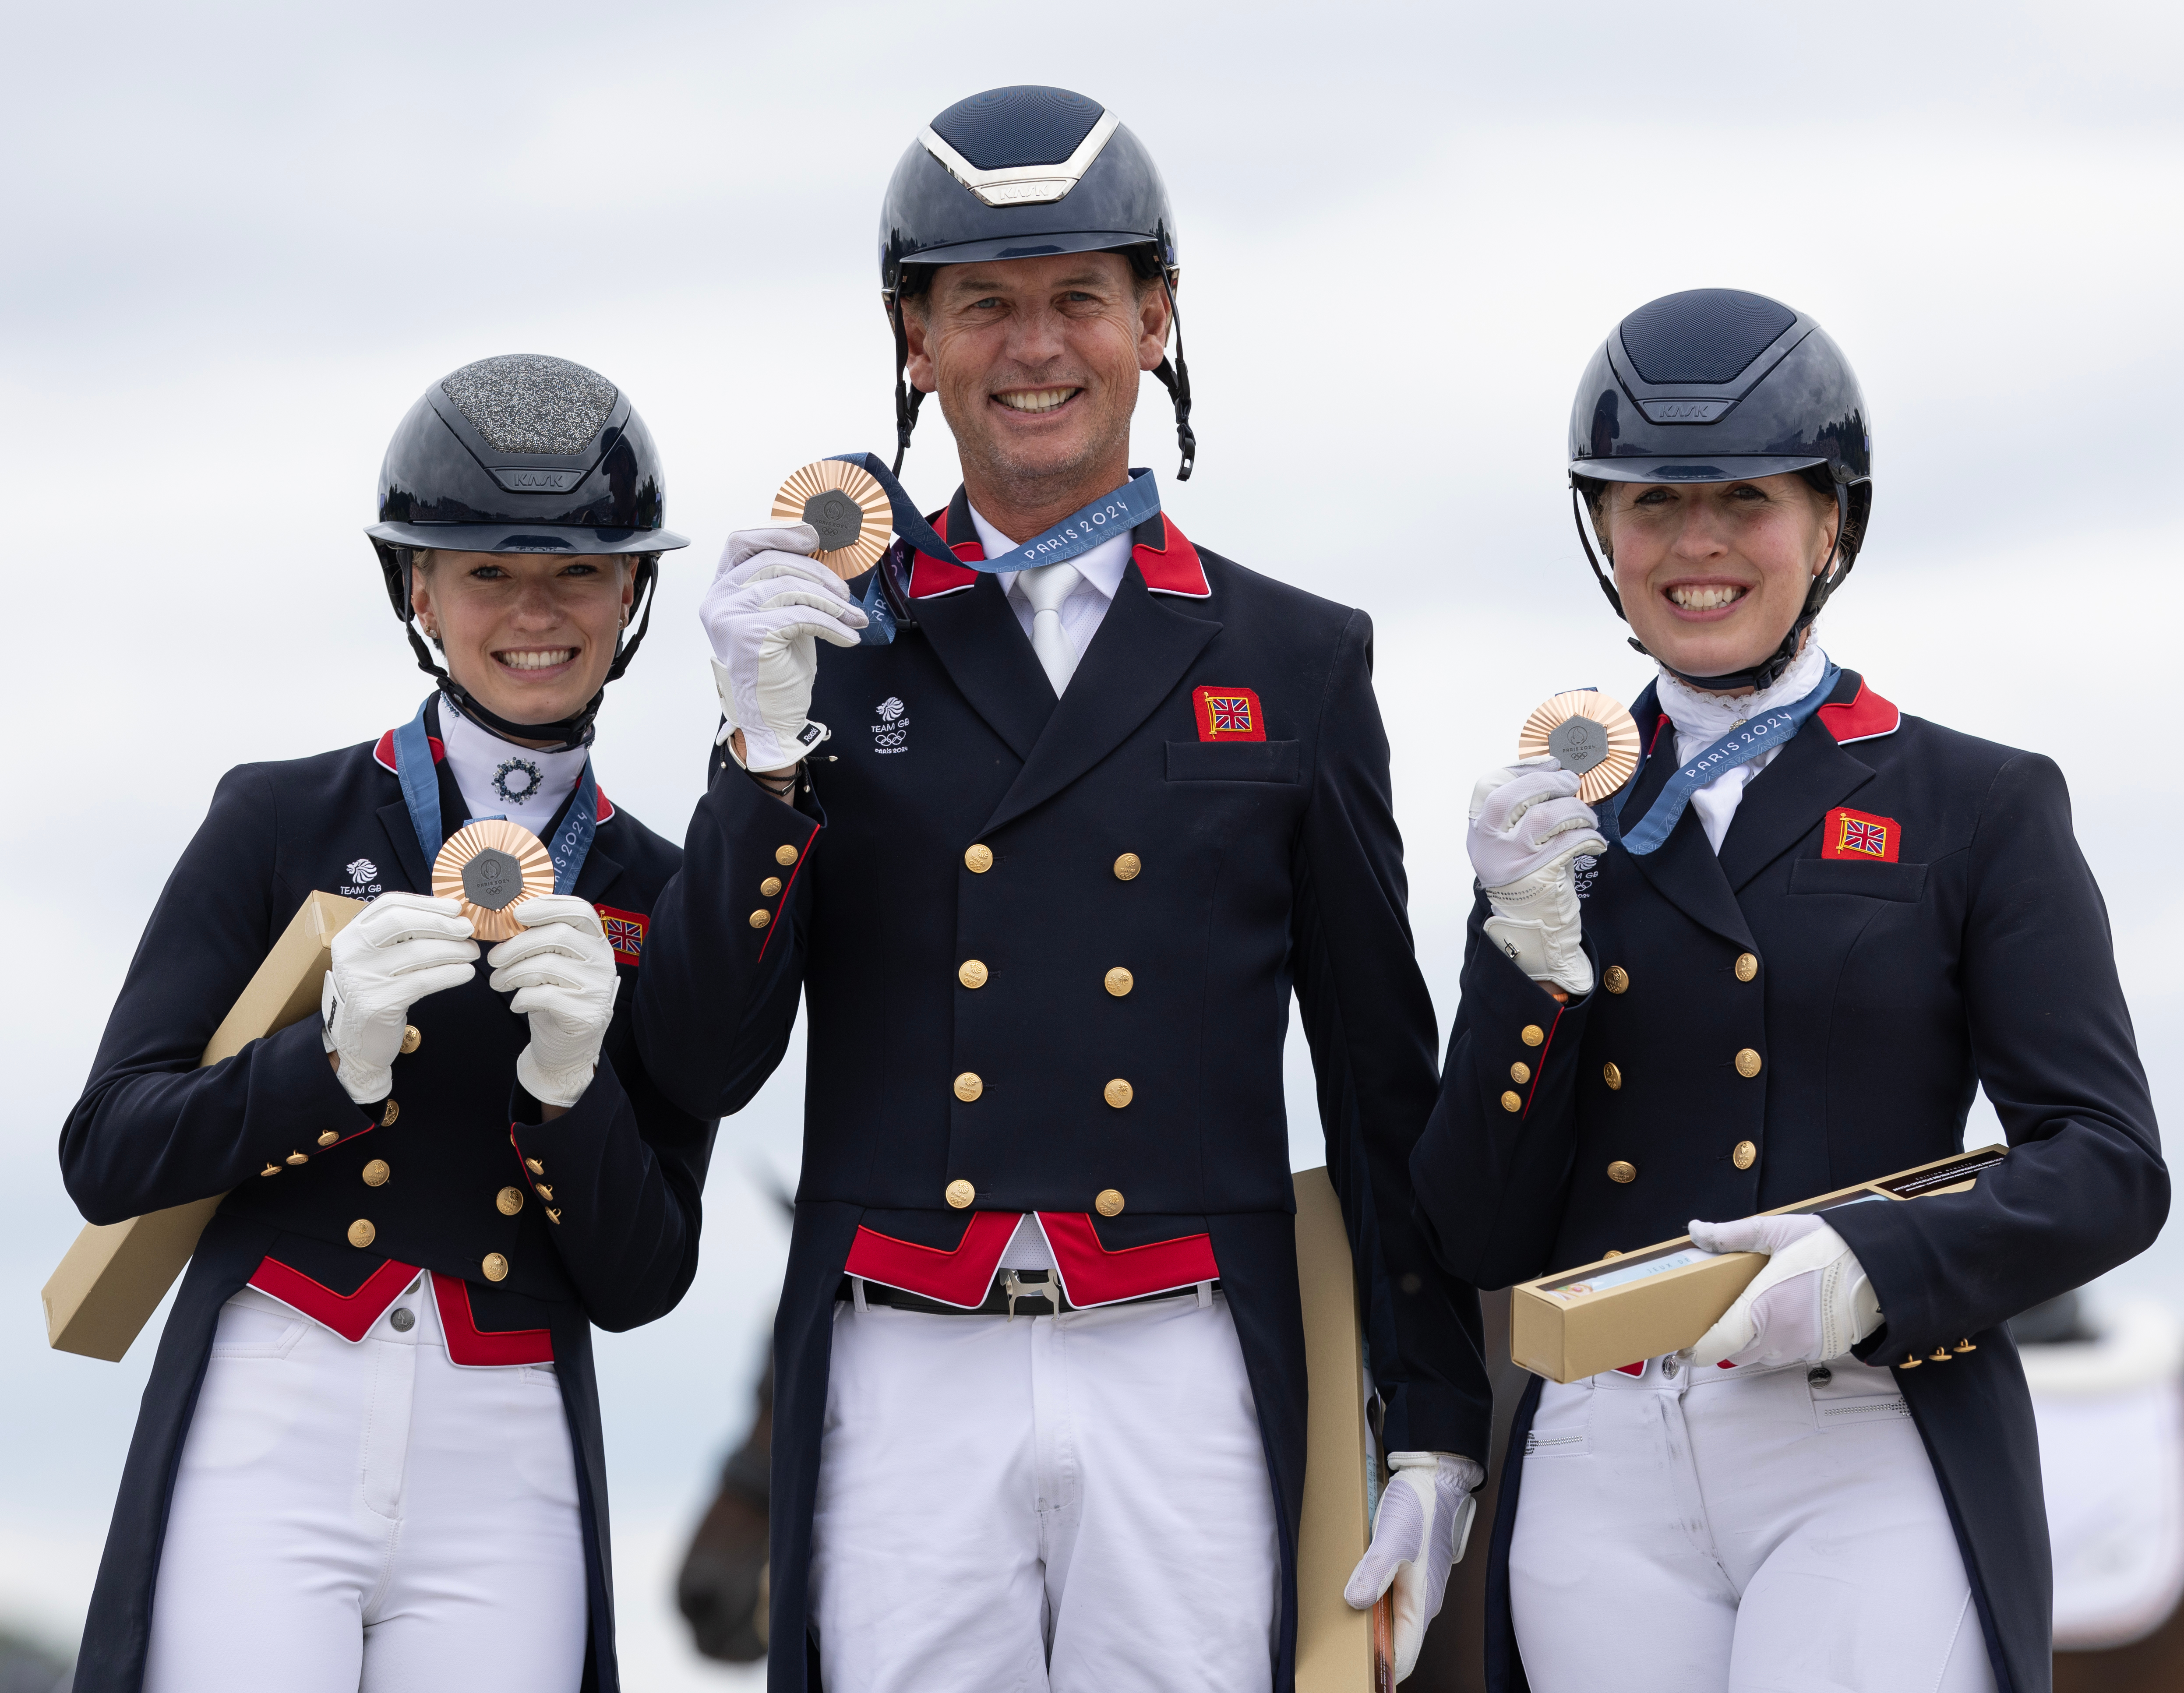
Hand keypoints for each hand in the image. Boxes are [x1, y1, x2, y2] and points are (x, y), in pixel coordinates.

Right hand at [321, 893, 477, 1103]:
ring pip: (417, 952)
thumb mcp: (377, 957)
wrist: (356, 1039)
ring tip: (472, 952)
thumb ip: (402, 935)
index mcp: (352, 934)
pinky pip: (424, 981)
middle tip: (468, 929)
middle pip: (402, 922)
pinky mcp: (380, 1003)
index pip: (389, 905)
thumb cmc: (376, 991)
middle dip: (441, 923)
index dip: (426, 903)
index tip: (455, 908)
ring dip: (454, 949)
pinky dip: (451, 973)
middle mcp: (352, 952)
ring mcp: (363, 978)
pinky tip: (466, 972)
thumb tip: (449, 915)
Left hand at [487, 895, 619, 1108]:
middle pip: (557, 935)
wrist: (568, 1046)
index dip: (548, 906)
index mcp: (595, 942)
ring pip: (547, 965)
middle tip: (493, 958)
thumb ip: (541, 941)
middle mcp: (602, 961)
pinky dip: (522, 998)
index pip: (580, 910)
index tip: (518, 913)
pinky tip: (517, 1003)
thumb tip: (505, 921)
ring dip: (512, 973)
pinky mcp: (586, 1012)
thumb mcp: (553, 963)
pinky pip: (544, 995)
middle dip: (517, 945)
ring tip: (498, 982)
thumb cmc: (556, 997)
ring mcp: (597, 987)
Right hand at [702, 524, 867, 771]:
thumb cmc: (777, 665)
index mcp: (722, 589)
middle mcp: (719, 600)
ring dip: (831, 602)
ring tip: (852, 618)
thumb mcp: (781, 613)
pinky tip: (848, 636)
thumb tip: (819, 550)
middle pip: (773, 560)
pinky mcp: (749, 636)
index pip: (742, 543)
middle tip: (845, 593)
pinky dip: (832, 625)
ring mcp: (730, 617)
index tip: (813, 537)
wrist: (772, 714)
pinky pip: (801, 615)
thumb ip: (786, 582)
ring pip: (790, 586)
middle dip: (818, 573)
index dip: (778, 532)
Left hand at [1343, 1452, 1482, 1682]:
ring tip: (1342, 1633)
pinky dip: (1371, 1607)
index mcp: (1420, 1604)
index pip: (1403, 1656)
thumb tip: (1355, 1602)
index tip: (1359, 1677)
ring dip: (1371, 1630)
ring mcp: (1415, 1587)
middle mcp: (1420, 1602)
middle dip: (1373, 1655)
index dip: (1382, 1672)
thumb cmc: (1420, 1507)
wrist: (1435, 1477)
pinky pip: (1389, 1601)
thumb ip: (1374, 1572)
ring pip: (1392, 1622)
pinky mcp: (1407, 1572)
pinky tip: (1353, 1598)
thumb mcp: (1392, 1538)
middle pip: (1396, 1643)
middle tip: (1344, 1658)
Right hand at [1467, 763, 1606, 995]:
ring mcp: (1512, 859)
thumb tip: (1554, 769)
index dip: (1521, 768)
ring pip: (1546, 816)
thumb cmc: (1526, 875)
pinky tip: (1596, 841)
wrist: (1528, 924)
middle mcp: (1489, 843)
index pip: (1489, 785)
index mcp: (1479, 830)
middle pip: (1515, 795)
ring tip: (1587, 817)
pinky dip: (1589, 837)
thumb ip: (1521, 809)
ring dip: (1575, 810)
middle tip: (1572, 784)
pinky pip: (1570, 842)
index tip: (1549, 762)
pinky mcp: (1539, 874)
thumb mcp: (1511, 841)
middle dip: (1550, 782)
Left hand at [1686, 1213, 1881, 1368]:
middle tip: (1727, 1316)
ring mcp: (1802, 1346)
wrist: (1880, 1266)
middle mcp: (1779, 1335)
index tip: (1685, 1349)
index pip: (1717, 1345)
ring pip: (1764, 1355)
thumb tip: (1696, 1229)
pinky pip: (1791, 1353)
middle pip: (1737, 1353)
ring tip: (1762, 1310)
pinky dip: (1783, 1341)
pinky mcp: (1822, 1350)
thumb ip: (1731, 1235)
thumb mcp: (1775, 1231)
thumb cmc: (1827, 1246)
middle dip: (1727, 1340)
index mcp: (1760, 1308)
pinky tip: (1791, 1313)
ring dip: (1756, 1341)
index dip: (1697, 1351)